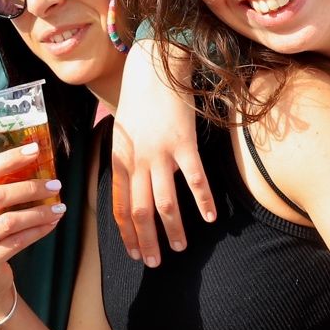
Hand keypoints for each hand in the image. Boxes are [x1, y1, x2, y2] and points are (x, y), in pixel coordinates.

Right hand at [0, 144, 62, 317]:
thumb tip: (31, 160)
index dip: (9, 159)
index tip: (34, 150)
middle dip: (30, 188)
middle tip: (54, 184)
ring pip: (9, 221)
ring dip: (39, 212)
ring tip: (59, 207)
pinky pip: (16, 242)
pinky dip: (37, 231)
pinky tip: (51, 224)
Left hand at [110, 43, 214, 265]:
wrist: (155, 66)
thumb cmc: (140, 99)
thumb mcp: (123, 132)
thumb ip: (125, 161)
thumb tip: (127, 188)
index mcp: (120, 159)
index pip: (119, 206)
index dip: (126, 233)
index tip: (134, 253)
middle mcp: (137, 161)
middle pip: (139, 211)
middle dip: (146, 241)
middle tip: (154, 263)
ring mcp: (161, 153)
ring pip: (165, 203)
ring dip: (173, 230)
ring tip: (180, 249)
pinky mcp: (184, 144)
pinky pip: (195, 180)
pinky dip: (203, 201)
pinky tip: (210, 219)